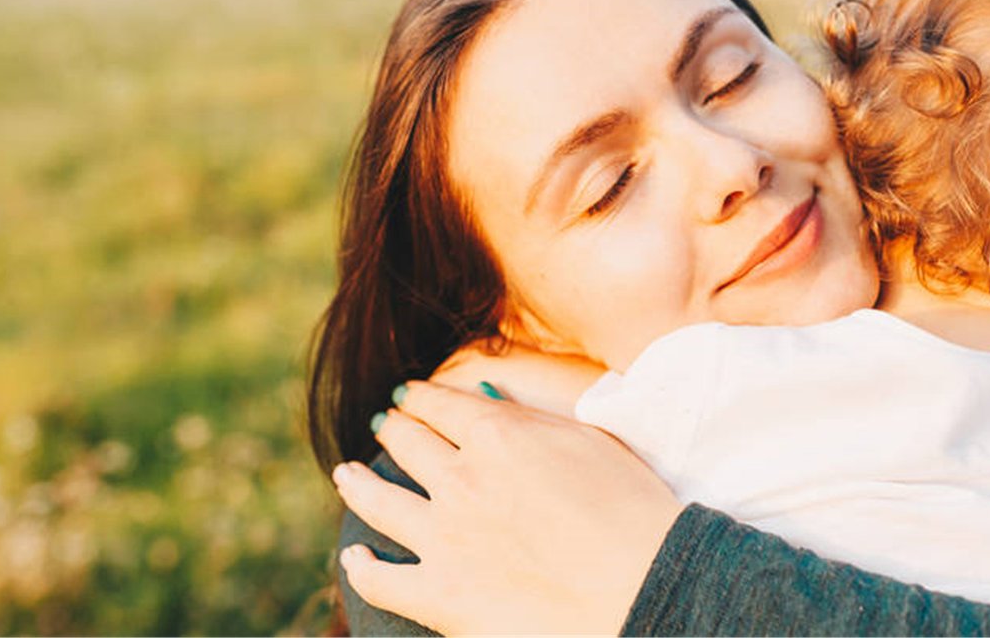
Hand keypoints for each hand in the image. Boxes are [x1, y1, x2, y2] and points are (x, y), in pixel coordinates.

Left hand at [332, 381, 684, 635]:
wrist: (643, 588)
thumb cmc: (634, 511)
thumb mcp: (590, 440)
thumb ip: (532, 420)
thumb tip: (491, 405)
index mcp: (498, 434)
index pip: (442, 405)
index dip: (422, 396)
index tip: (410, 395)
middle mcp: (460, 479)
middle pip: (408, 443)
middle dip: (394, 429)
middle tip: (385, 425)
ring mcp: (444, 538)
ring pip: (378, 501)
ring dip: (358, 483)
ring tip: (347, 473)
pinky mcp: (439, 595)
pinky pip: (381, 579)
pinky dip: (362, 566)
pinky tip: (357, 557)